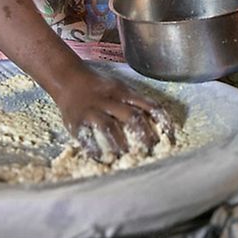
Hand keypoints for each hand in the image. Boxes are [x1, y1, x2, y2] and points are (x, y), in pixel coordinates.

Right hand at [51, 65, 172, 160]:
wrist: (68, 79)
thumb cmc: (99, 87)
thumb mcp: (120, 88)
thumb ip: (136, 103)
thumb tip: (159, 124)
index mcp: (123, 92)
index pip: (148, 105)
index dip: (161, 121)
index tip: (169, 137)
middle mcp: (109, 100)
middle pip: (130, 117)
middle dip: (143, 135)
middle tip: (150, 150)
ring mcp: (91, 110)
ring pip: (108, 127)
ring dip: (119, 143)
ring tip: (127, 156)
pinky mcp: (76, 121)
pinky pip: (86, 136)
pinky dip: (94, 149)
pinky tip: (102, 158)